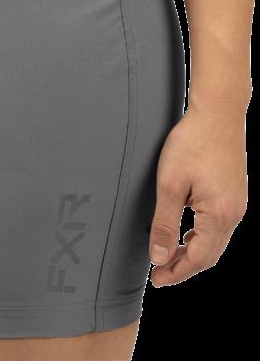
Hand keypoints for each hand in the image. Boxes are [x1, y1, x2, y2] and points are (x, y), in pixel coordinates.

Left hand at [149, 106, 247, 286]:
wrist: (218, 114)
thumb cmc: (192, 144)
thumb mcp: (170, 185)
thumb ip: (164, 224)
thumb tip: (159, 257)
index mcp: (220, 215)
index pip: (199, 258)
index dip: (177, 272)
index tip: (157, 280)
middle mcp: (234, 213)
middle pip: (210, 254)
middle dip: (185, 267)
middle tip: (160, 275)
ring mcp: (237, 203)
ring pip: (215, 241)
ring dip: (193, 252)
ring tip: (169, 257)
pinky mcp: (234, 193)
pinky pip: (219, 225)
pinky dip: (201, 237)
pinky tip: (187, 234)